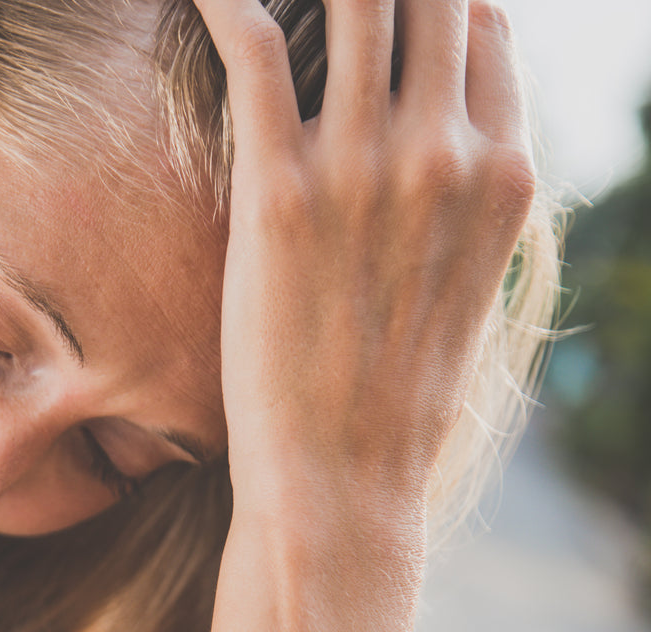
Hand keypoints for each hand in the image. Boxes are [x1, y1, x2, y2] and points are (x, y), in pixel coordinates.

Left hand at [194, 0, 535, 516]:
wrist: (343, 482)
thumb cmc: (395, 401)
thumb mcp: (465, 294)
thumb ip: (462, 209)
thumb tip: (440, 160)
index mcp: (504, 176)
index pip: (485, 25)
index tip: (391, 2)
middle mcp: (448, 154)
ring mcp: (367, 169)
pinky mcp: (281, 195)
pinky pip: (257, 49)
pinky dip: (228, 2)